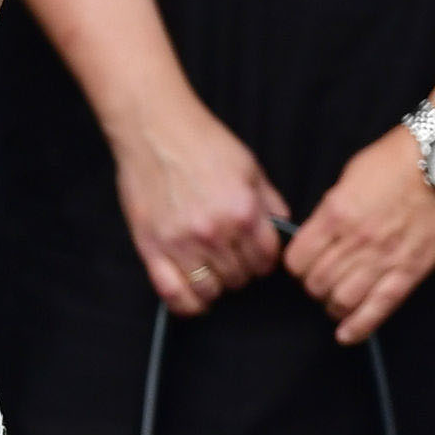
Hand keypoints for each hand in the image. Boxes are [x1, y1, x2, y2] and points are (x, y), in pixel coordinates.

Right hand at [111, 98, 287, 313]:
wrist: (155, 129)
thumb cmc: (201, 142)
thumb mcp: (249, 166)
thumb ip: (269, 201)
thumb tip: (282, 227)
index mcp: (243, 211)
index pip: (266, 259)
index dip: (264, 261)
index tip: (256, 257)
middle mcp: (215, 232)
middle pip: (239, 277)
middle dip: (240, 271)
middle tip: (230, 258)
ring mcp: (181, 243)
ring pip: (209, 290)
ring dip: (215, 287)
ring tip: (210, 272)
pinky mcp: (152, 248)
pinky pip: (172, 293)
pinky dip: (186, 304)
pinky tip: (192, 298)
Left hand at [285, 125, 434, 345]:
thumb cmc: (397, 162)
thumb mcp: (349, 178)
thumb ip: (330, 210)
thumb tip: (318, 235)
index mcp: (336, 214)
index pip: (297, 259)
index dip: (296, 266)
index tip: (302, 265)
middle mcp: (356, 240)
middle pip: (316, 283)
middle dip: (313, 286)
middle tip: (320, 281)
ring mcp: (383, 258)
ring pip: (342, 300)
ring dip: (333, 305)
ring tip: (335, 301)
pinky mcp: (408, 271)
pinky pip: (378, 308)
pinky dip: (359, 327)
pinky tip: (346, 335)